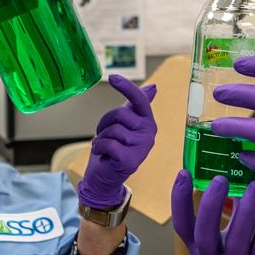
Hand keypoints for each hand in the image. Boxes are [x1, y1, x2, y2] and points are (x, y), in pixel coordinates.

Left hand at [77, 75, 157, 209]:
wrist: (107, 177)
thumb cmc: (114, 148)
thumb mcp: (125, 123)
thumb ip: (137, 105)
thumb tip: (154, 87)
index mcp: (148, 121)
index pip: (139, 100)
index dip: (126, 87)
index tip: (112, 77)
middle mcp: (149, 133)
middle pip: (120, 113)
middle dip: (104, 123)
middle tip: (104, 135)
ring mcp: (141, 147)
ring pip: (112, 130)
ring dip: (100, 138)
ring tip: (105, 147)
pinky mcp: (131, 160)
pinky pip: (108, 143)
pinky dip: (99, 148)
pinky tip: (103, 155)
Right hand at [171, 172, 254, 254]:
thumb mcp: (239, 235)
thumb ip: (234, 210)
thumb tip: (235, 171)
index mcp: (202, 253)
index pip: (182, 227)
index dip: (179, 201)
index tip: (183, 173)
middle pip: (203, 236)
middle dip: (209, 205)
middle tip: (220, 178)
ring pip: (236, 241)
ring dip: (245, 210)